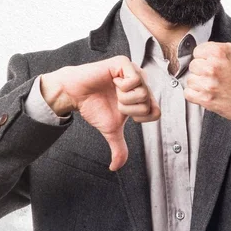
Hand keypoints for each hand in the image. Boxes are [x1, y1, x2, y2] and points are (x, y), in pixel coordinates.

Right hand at [41, 57, 159, 170]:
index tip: (123, 112)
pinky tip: (112, 81)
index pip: (155, 112)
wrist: (75, 95)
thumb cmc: (94, 106)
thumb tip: (115, 168)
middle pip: (148, 103)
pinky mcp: (124, 62)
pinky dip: (121, 86)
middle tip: (115, 100)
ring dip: (123, 98)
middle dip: (128, 108)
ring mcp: (133, 71)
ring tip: (113, 90)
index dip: (138, 117)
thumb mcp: (110, 129)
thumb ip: (119, 147)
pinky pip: (134, 79)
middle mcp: (141, 82)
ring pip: (142, 92)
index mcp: (142, 96)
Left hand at [184, 6, 230, 143]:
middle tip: (220, 76)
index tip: (221, 65)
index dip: (208, 58)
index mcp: (220, 50)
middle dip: (205, 71)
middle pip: (194, 65)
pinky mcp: (206, 99)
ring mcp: (209, 83)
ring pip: (190, 79)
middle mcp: (213, 66)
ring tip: (216, 85)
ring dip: (200, 84)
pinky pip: (188, 94)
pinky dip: (197, 96)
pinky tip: (211, 94)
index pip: (199, 51)